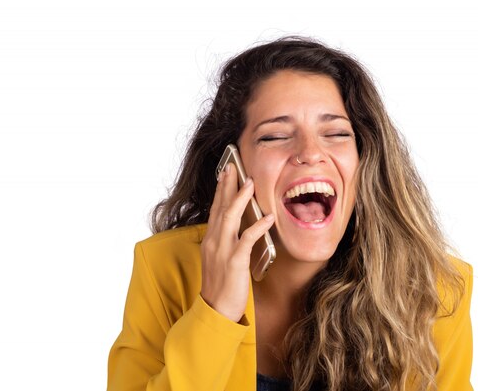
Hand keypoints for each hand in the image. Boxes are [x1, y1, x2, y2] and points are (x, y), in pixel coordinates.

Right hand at [198, 163, 274, 321]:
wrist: (216, 310)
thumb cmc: (221, 286)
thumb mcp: (219, 260)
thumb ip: (226, 242)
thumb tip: (238, 229)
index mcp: (210, 241)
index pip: (215, 210)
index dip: (220, 190)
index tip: (225, 174)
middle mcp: (214, 242)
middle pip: (220, 208)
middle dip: (227, 186)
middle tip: (232, 167)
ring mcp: (222, 251)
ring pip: (230, 218)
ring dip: (240, 199)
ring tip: (250, 183)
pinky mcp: (234, 262)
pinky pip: (246, 240)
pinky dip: (257, 226)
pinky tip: (267, 217)